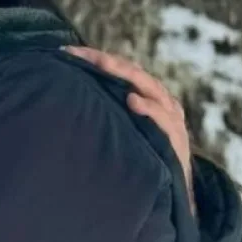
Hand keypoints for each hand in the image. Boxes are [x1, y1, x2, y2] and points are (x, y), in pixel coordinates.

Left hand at [64, 46, 195, 215]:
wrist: (172, 188)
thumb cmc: (141, 152)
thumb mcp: (123, 125)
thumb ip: (105, 107)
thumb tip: (65, 91)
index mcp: (146, 92)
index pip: (121, 67)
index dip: (95, 58)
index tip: (66, 53)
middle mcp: (159, 98)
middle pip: (133, 72)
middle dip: (105, 61)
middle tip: (79, 55)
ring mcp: (170, 116)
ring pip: (149, 87)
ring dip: (126, 74)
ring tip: (103, 64)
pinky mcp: (176, 137)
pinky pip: (164, 119)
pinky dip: (150, 109)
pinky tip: (133, 101)